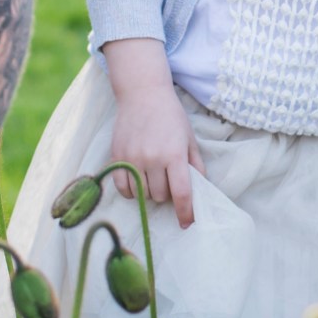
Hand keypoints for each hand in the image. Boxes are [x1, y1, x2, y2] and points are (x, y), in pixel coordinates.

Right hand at [108, 87, 207, 227]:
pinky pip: (122, 188)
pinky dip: (131, 191)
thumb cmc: (171, 116)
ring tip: (154, 178)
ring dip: (149, 192)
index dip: (185, 212)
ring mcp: (132, 158)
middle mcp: (152, 159)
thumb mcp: (189, 138)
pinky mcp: (117, 157)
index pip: (181, 193)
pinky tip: (137, 181)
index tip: (187, 223)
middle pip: (159, 196)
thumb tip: (201, 187)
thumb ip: (195, 164)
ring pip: (141, 194)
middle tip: (169, 181)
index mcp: (174, 154)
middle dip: (166, 194)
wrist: (143, 94)